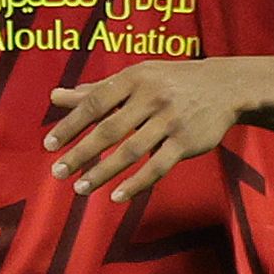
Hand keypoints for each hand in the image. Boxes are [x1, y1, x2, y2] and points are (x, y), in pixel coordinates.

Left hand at [45, 60, 254, 203]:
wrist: (224, 87)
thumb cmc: (169, 82)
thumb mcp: (135, 78)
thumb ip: (95, 90)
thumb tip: (55, 97)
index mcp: (133, 79)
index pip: (94, 103)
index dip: (70, 125)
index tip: (48, 145)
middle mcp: (151, 98)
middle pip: (108, 130)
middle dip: (80, 153)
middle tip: (57, 172)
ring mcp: (170, 121)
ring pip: (130, 152)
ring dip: (102, 172)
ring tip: (80, 188)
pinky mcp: (186, 142)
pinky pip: (157, 167)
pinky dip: (136, 184)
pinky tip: (116, 196)